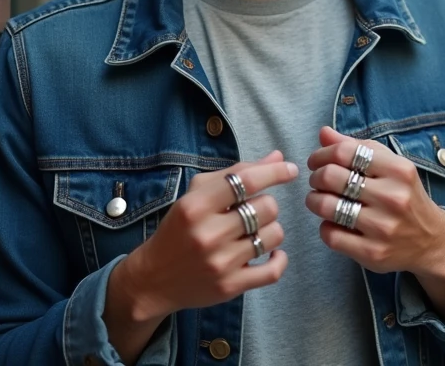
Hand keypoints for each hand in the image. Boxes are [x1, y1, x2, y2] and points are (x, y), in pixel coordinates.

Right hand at [107, 151, 297, 325]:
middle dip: (267, 205)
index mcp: (196, 205)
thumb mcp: (197, 194)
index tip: (291, 169)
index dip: (275, 172)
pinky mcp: (230, 287)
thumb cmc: (180, 228)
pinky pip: (273, 271)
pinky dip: (280, 259)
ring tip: (255, 232)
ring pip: (274, 236)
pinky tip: (271, 252)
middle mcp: (208, 234)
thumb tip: (278, 157)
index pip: (246, 181)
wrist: (153, 278)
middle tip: (254, 211)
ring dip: (271, 230)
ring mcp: (220, 263)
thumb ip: (236, 172)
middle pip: (267, 208)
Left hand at [305, 127, 444, 277]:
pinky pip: (331, 235)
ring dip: (314, 201)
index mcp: (398, 170)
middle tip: (317, 181)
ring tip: (318, 200)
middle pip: (331, 177)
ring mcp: (383, 227)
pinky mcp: (372, 252)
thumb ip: (357, 148)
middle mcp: (393, 197)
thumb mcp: (390, 166)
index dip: (322, 154)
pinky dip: (324, 227)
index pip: (345, 151)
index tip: (316, 161)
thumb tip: (323, 133)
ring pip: (326, 206)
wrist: (431, 241)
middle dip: (316, 177)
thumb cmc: (404, 196)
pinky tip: (332, 223)